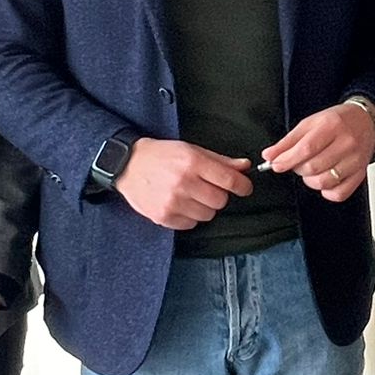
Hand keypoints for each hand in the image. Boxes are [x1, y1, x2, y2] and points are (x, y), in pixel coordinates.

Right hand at [115, 138, 254, 228]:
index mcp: (193, 163)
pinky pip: (191, 224)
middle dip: (219, 195)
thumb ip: (220, 160)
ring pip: (207, 215)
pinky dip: (190, 217)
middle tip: (208, 188)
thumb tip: (245, 166)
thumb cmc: (163, 155)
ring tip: (191, 195)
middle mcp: (183, 183)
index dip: (242, 186)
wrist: (129, 165)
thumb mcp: (192, 150)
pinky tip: (180, 204)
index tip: (244, 188)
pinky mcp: (163, 216)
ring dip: (204, 207)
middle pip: (220, 201)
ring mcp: (172, 202)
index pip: (229, 180)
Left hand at [261, 101, 374, 202]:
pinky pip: (339, 193)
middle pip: (313, 167)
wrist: (365, 121)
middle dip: (298, 168)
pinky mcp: (360, 174)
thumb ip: (288, 141)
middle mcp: (346, 143)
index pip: (306, 148)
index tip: (276, 164)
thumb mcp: (310, 123)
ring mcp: (355, 161)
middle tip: (298, 162)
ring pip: (324, 182)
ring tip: (312, 170)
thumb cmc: (337, 121)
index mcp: (332, 126)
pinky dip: (327, 191)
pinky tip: (325, 180)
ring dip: (310, 180)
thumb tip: (269, 155)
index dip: (288, 160)